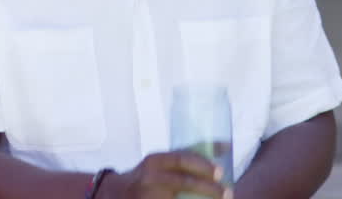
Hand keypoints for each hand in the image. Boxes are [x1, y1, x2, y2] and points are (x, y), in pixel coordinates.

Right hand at [99, 150, 229, 198]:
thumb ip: (189, 155)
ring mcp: (145, 196)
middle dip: (208, 188)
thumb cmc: (148, 175)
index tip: (221, 172)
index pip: (181, 159)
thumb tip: (227, 147)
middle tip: (227, 193)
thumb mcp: (163, 162)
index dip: (202, 165)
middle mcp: (148, 178)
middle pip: (182, 182)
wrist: (113, 193)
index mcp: (154, 161)